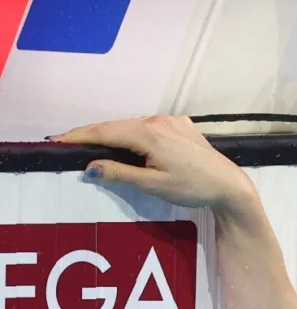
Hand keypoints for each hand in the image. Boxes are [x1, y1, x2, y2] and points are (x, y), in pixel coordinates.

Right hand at [51, 116, 255, 213]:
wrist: (229, 185)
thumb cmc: (193, 188)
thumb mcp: (153, 185)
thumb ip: (120, 173)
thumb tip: (91, 167)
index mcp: (149, 133)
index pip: (104, 131)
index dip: (78, 136)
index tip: (56, 140)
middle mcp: (159, 121)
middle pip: (116, 126)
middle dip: (92, 134)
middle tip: (66, 142)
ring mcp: (172, 121)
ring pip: (132, 126)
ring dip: (113, 134)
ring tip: (90, 144)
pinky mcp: (182, 126)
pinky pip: (149, 127)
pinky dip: (133, 134)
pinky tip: (125, 144)